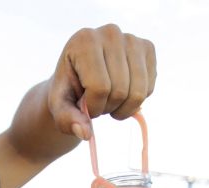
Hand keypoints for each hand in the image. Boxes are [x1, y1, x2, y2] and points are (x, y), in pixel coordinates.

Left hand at [48, 25, 155, 140]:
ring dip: (124, 107)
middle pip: (120, 90)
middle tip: (98, 103)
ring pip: (138, 92)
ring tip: (110, 100)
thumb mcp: (59, 107)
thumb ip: (67, 120)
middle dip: (108, 108)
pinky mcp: (148, 48)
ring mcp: (132, 39)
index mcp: (85, 40)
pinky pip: (149, 88)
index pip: (99, 87)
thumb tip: (85, 133)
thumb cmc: (68, 91)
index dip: (93, 107)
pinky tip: (124, 91)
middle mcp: (111, 32)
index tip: (84, 106)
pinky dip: (137, 100)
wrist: (81, 76)